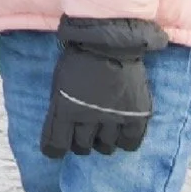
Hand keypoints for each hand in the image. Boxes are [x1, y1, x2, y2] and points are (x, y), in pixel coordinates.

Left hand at [41, 18, 163, 156]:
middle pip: (82, 147)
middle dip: (80, 142)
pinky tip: (121, 132)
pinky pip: (130, 143)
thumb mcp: (59, 83)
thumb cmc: (79, 60)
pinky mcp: (136, 115)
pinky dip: (124, 142)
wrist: (108, 40)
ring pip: (105, 147)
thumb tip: (59, 134)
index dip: (55, 150)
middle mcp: (88, 118)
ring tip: (103, 129)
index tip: (56, 149)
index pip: (56, 145)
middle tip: (83, 132)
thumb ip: (58, 109)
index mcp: (65, 109)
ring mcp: (114, 117)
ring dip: (101, 141)